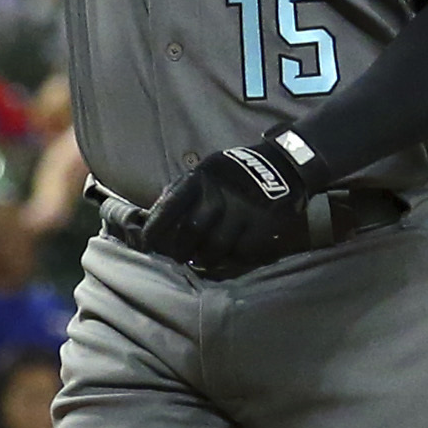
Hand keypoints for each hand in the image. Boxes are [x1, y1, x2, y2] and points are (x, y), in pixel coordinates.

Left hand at [138, 130, 328, 275]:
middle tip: (178, 257)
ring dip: (204, 259)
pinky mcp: (260, 230)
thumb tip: (151, 219)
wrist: (281, 168)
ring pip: (214, 250)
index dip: (154, 229)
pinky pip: (238, 255)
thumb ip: (180, 193)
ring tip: (201, 260)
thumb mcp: (205, 171)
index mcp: (201, 179)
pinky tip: (226, 256)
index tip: (146, 245)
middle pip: (192, 233)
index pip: (170, 208)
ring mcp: (242, 214)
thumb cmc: (232, 175)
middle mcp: (220, 196)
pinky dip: (229, 260)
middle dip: (180, 250)